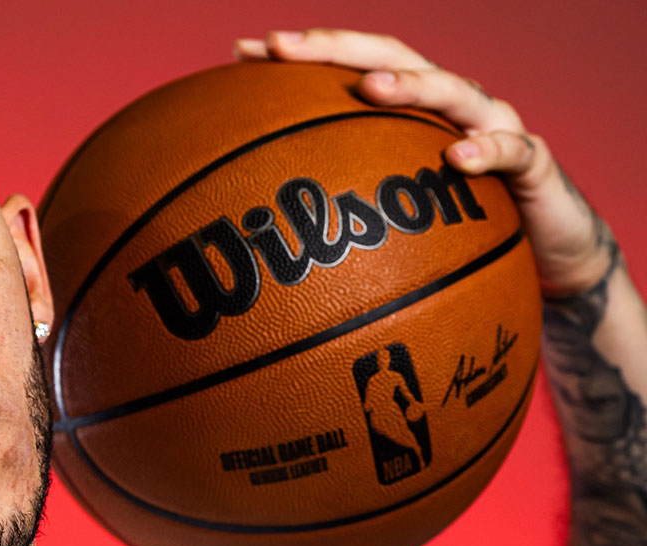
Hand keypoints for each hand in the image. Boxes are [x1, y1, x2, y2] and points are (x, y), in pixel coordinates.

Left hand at [234, 29, 615, 295]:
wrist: (549, 254)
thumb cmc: (462, 228)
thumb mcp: (395, 212)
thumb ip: (344, 202)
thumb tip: (262, 228)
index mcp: (411, 108)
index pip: (351, 64)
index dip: (302, 55)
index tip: (241, 52)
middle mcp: (451, 104)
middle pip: (393, 56)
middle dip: (334, 48)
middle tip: (281, 47)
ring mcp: (495, 126)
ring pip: (452, 90)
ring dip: (408, 85)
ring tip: (366, 88)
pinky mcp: (534, 163)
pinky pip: (513, 151)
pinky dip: (485, 150)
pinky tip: (455, 159)